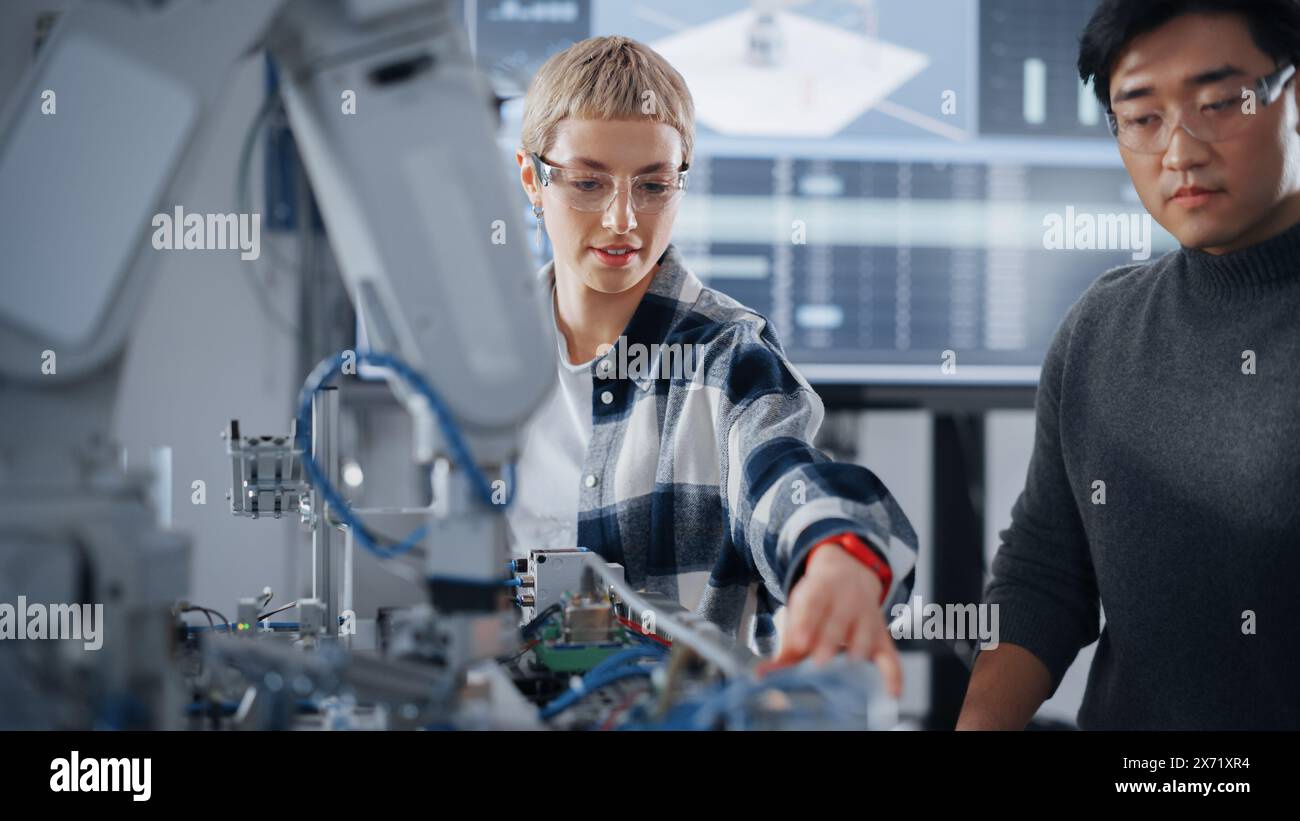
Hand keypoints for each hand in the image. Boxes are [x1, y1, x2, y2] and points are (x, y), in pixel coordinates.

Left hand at [758, 543, 902, 697]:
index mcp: (820, 590)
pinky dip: (894, 674)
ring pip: (866, 633)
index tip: (798, 643)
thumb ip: (786, 645)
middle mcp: (847, 600)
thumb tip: (761, 675)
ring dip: (859, 651)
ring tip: (850, 670)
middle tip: (819, 662)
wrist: (848, 571)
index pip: (813, 604)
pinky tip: (891, 692)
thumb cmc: (817, 601)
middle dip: (829, 640)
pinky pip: (891, 656)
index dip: (806, 623)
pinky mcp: (882, 635)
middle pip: (838, 620)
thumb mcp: (800, 610)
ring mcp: (867, 616)